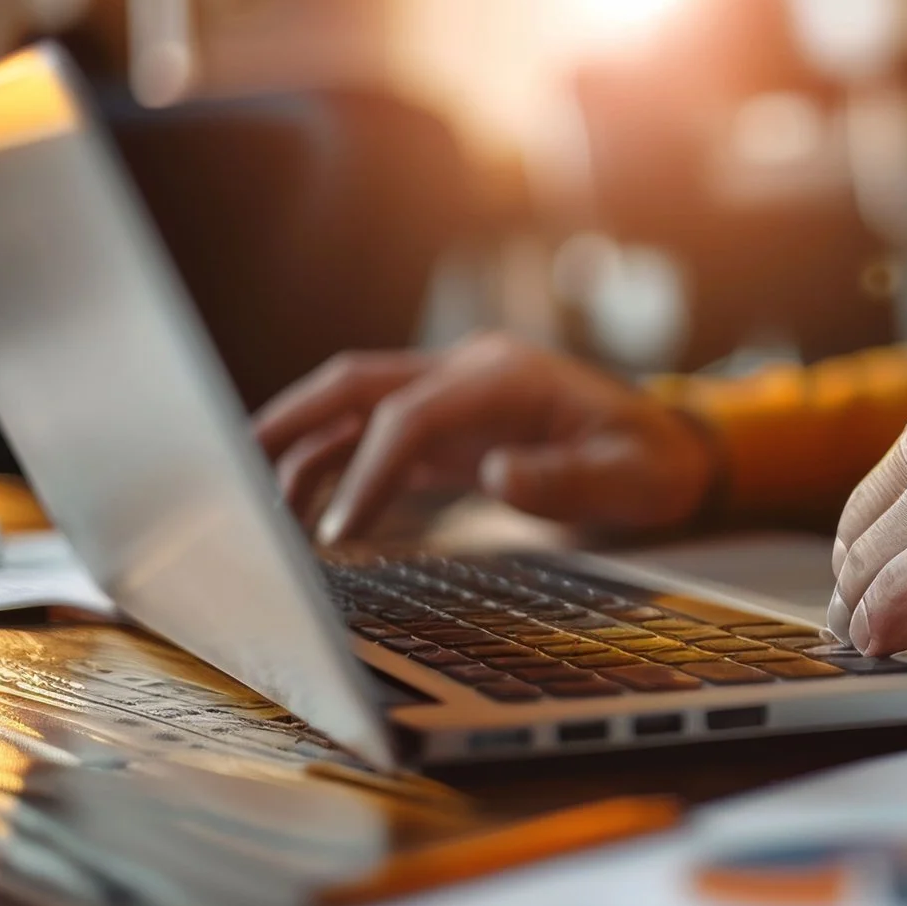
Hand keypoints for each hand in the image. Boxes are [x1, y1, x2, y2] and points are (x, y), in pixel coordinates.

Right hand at [253, 334, 717, 543]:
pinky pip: (377, 439)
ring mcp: (455, 396)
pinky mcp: (451, 428)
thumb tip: (500, 475)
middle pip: (360, 383)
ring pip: (357, 408)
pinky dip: (339, 470)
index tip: (338, 531)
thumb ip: (568, 478)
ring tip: (264, 511)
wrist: (673, 451)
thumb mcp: (631, 478)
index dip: (368, 469)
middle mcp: (469, 374)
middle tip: (233, 469)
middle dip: (292, 420)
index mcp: (506, 377)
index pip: (412, 415)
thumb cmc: (653, 463)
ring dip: (305, 449)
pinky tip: (314, 515)